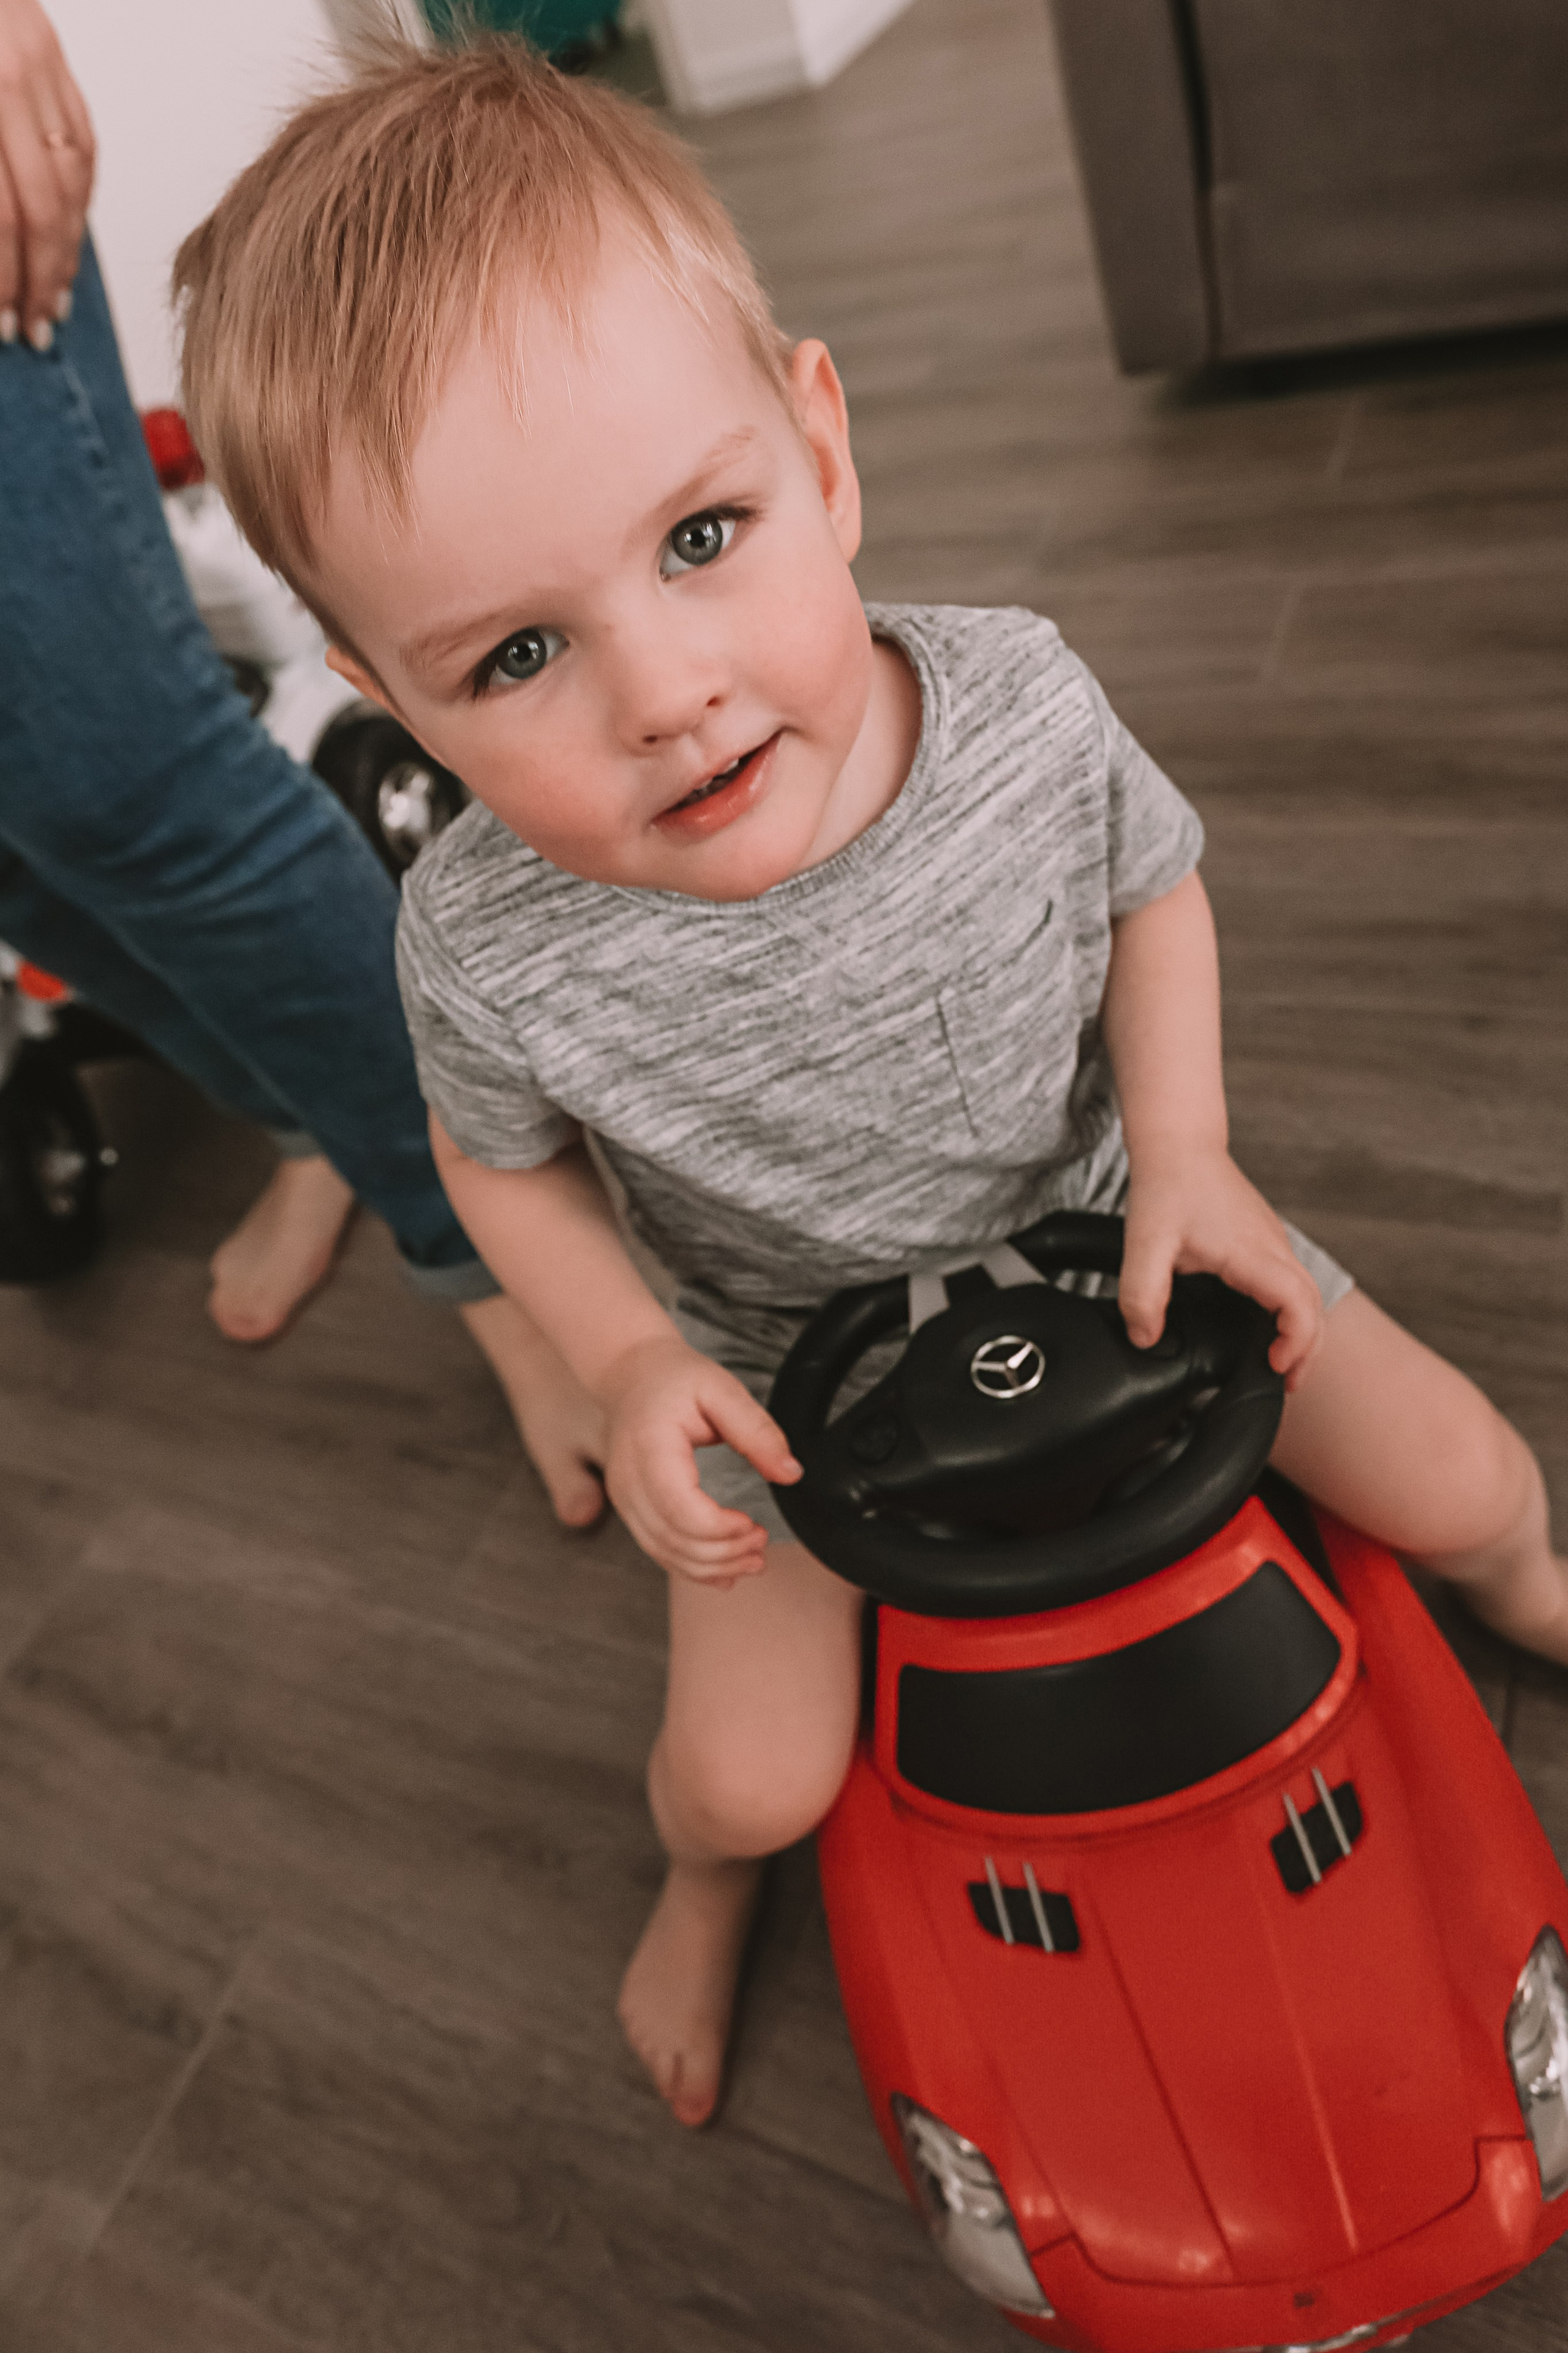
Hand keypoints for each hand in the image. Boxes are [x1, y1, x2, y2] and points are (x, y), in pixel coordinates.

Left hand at [0, 0, 93, 349]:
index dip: (1, 278)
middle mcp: (9, 83)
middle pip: (41, 208)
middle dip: (39, 279)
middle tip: (34, 327)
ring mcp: (39, 69)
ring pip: (73, 183)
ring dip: (67, 252)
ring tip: (55, 296)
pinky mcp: (56, 62)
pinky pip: (84, 147)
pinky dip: (82, 200)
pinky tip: (70, 236)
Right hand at [597, 1333, 801, 1586]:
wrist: (630, 1374)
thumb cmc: (673, 1378)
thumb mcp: (722, 1390)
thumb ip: (758, 1431)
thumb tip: (791, 1473)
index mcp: (650, 1446)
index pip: (680, 1507)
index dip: (720, 1528)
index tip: (754, 1524)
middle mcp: (628, 1479)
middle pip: (673, 1538)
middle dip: (724, 1553)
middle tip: (762, 1545)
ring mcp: (624, 1497)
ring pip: (665, 1552)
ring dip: (711, 1566)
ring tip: (752, 1560)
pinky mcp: (630, 1508)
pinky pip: (658, 1549)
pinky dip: (691, 1566)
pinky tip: (724, 1570)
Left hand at [1118, 1147, 1322, 1388]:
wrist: (1179, 1145)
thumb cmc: (1168, 1186)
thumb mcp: (1144, 1243)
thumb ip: (1141, 1294)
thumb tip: (1145, 1337)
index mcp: (1251, 1251)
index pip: (1298, 1302)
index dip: (1297, 1340)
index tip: (1275, 1365)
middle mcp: (1273, 1247)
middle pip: (1314, 1306)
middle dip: (1308, 1350)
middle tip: (1285, 1384)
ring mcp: (1273, 1243)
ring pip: (1308, 1294)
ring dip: (1303, 1333)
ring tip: (1281, 1366)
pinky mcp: (1265, 1242)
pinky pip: (1292, 1283)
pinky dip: (1292, 1313)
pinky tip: (1269, 1330)